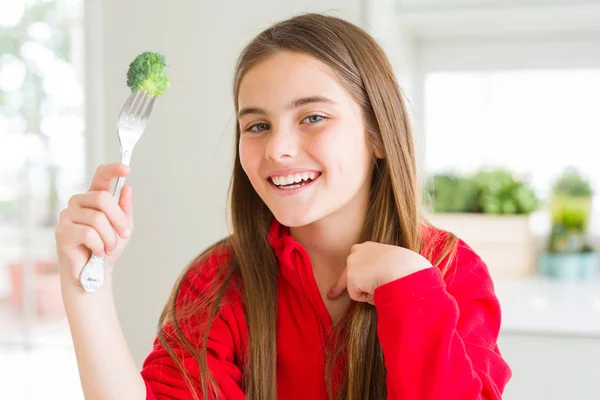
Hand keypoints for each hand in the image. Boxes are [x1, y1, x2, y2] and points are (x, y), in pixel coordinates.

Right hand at [55, 163, 133, 288]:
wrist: (95, 273)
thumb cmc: (107, 247)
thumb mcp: (123, 227)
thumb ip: (124, 209)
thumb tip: (126, 188)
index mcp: (94, 198)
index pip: (100, 176)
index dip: (113, 170)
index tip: (127, 168)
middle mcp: (79, 202)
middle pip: (103, 198)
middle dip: (118, 219)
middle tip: (124, 235)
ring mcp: (68, 215)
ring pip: (97, 219)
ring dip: (110, 238)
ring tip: (109, 248)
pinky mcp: (62, 231)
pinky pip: (88, 233)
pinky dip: (99, 245)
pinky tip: (98, 252)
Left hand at [327, 242, 431, 304]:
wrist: (406, 269)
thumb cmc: (408, 269)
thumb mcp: (395, 263)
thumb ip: (383, 269)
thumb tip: (381, 283)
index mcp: (369, 247)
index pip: (358, 260)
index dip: (355, 270)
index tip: (349, 273)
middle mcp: (357, 251)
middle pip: (347, 272)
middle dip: (338, 285)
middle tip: (331, 296)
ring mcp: (352, 263)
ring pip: (356, 286)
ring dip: (367, 291)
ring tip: (384, 286)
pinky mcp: (351, 277)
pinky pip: (358, 296)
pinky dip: (368, 297)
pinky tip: (379, 288)